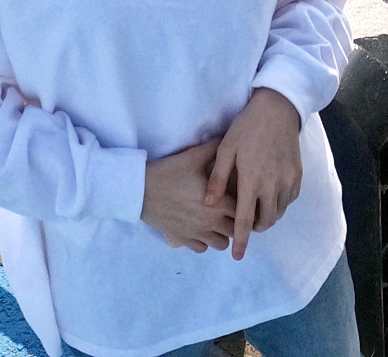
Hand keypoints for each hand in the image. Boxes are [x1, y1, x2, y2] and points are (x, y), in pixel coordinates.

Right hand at [141, 138, 236, 252]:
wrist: (141, 190)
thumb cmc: (170, 172)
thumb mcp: (194, 156)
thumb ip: (215, 148)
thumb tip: (230, 140)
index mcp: (218, 203)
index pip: (244, 211)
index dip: (245, 205)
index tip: (243, 199)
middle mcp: (211, 222)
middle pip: (235, 230)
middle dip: (236, 221)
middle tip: (231, 210)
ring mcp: (196, 234)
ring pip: (221, 244)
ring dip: (222, 234)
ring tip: (217, 221)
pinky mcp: (183, 240)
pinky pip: (202, 249)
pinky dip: (205, 241)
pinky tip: (201, 229)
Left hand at [205, 86, 303, 259]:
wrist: (278, 108)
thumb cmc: (246, 127)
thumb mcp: (226, 149)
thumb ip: (218, 178)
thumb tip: (208, 204)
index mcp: (252, 181)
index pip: (246, 221)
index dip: (241, 241)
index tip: (237, 256)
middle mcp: (273, 185)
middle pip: (266, 221)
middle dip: (255, 228)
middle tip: (245, 223)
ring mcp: (288, 180)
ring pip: (279, 212)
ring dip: (268, 216)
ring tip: (257, 209)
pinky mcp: (298, 174)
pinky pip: (290, 199)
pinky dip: (280, 203)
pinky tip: (271, 195)